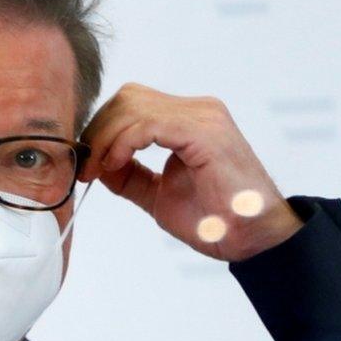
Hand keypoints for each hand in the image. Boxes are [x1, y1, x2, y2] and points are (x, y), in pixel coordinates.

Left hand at [79, 83, 302, 260]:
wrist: (254, 241)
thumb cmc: (216, 221)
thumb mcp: (159, 195)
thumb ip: (130, 176)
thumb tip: (99, 164)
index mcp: (189, 120)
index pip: (131, 104)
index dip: (101, 129)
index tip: (86, 164)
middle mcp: (199, 110)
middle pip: (127, 98)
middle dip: (98, 131)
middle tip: (86, 167)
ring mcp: (204, 117)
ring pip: (132, 106)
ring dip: (105, 138)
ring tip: (100, 169)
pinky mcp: (204, 132)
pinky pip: (147, 123)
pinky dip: (123, 142)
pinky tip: (115, 164)